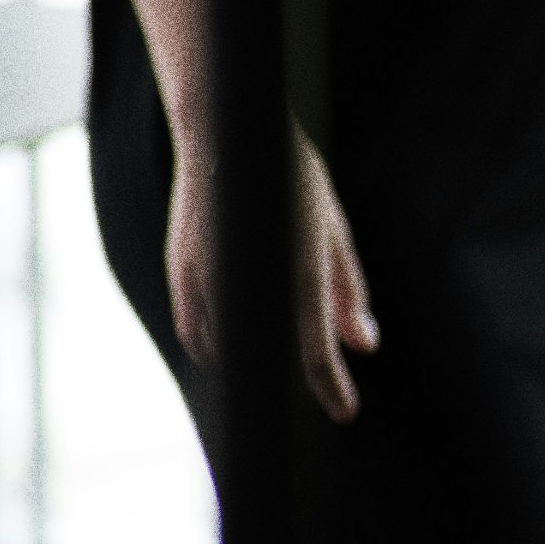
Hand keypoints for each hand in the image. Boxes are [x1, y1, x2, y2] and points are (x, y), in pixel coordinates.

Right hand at [165, 127, 379, 422]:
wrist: (226, 131)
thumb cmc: (292, 178)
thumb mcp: (334, 232)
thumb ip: (349, 290)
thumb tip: (364, 344)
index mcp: (300, 271)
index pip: (315, 351)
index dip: (332, 388)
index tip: (347, 412)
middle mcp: (252, 281)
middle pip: (274, 357)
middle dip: (295, 377)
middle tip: (323, 387)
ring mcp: (208, 278)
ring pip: (231, 349)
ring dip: (255, 362)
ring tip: (278, 365)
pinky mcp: (180, 270)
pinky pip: (197, 329)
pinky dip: (218, 344)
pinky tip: (235, 347)